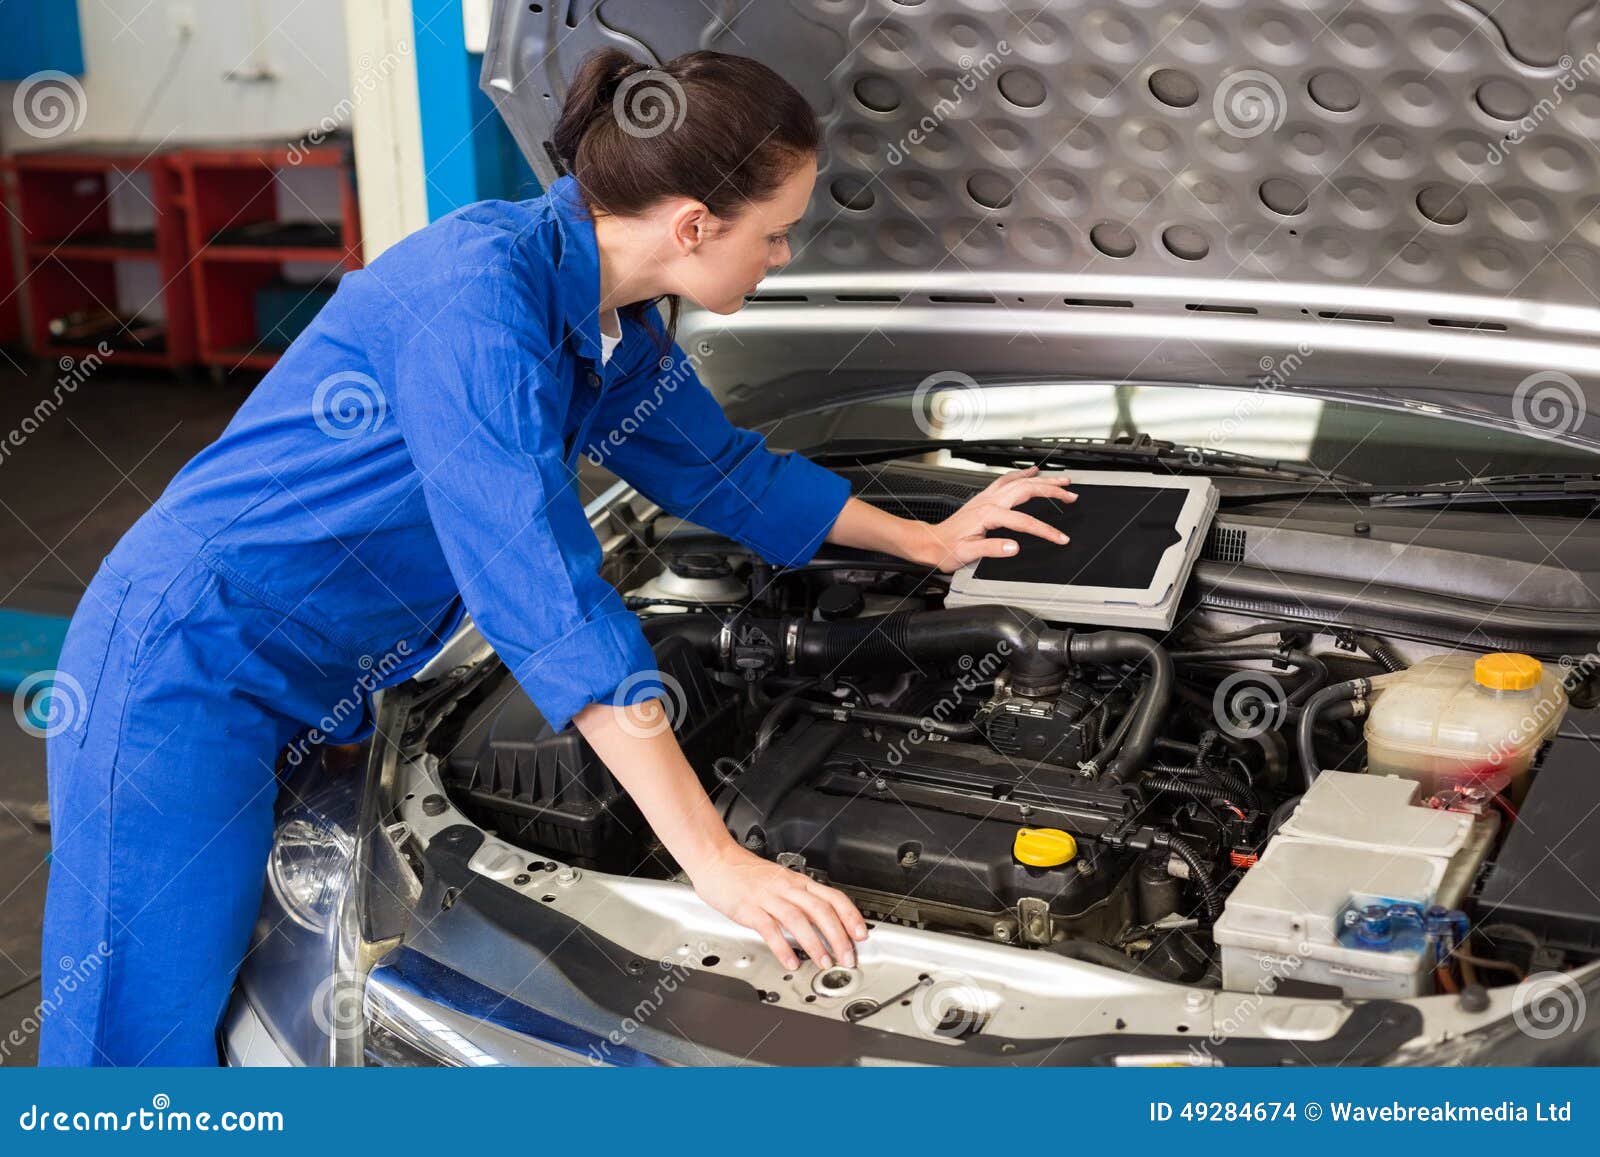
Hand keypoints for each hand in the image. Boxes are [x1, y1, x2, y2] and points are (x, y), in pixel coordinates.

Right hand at [691, 844, 867, 969]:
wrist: (716, 859)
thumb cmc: (745, 873)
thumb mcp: (779, 881)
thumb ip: (798, 899)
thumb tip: (820, 922)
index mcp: (797, 881)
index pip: (832, 896)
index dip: (850, 916)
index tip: (861, 934)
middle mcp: (786, 887)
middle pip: (821, 909)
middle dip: (838, 935)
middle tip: (847, 956)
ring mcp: (767, 897)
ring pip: (798, 919)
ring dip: (815, 943)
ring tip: (825, 962)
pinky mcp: (749, 908)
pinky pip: (769, 929)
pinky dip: (782, 947)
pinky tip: (791, 961)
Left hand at [909, 465, 1075, 572]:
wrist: (930, 543)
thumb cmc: (947, 549)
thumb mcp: (968, 554)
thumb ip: (992, 549)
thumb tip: (1015, 547)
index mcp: (988, 515)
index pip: (1024, 521)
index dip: (1045, 530)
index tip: (1060, 538)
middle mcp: (988, 501)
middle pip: (1027, 490)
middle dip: (1052, 491)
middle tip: (1071, 495)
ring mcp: (986, 497)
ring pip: (1019, 481)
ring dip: (1042, 480)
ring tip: (1062, 480)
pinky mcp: (984, 497)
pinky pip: (1007, 480)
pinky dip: (1022, 474)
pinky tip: (1032, 471)